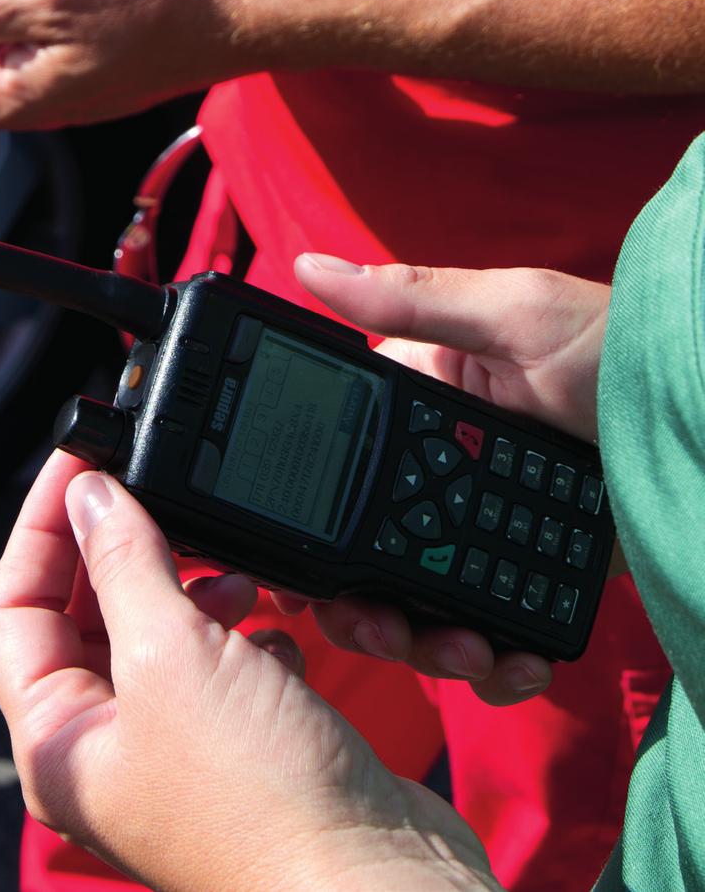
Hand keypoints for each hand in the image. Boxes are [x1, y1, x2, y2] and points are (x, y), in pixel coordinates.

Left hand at [0, 450, 500, 891]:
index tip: (83, 460)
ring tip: (231, 574)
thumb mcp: (172, 655)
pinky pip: (223, 663)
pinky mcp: (243, 747)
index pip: (13, 608)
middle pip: (85, 615)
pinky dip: (245, 633)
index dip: (44, 526)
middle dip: (125, 551)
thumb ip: (125, 563)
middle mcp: (108, 751)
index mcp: (60, 743)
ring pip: (160, 634)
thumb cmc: (261, 802)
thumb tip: (90, 493)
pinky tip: (274, 633)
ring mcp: (177, 751)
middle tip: (158, 490)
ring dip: (192, 588)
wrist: (371, 881)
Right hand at [282, 256, 613, 705]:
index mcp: (419, 402)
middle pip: (369, 555)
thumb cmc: (619, 345)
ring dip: (431, 645)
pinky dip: (496, 662)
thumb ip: (411, 299)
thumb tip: (310, 266)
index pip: (338, 465)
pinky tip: (517, 661)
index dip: (314, 523)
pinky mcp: (530, 576)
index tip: (309, 576)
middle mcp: (441, 471)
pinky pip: (492, 632)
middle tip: (390, 629)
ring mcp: (484, 529)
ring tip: (469, 650)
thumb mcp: (512, 313)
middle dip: (370, 608)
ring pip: (423, 606)